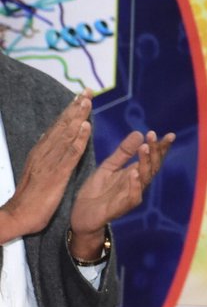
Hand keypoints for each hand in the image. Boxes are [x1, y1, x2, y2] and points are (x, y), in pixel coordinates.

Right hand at [0, 93, 91, 242]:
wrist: (19, 216)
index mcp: (41, 152)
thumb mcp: (41, 172)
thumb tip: (55, 144)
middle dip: (75, 108)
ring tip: (87, 102)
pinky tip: (86, 128)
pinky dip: (78, 140)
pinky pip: (70, 154)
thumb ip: (49, 158)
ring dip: (77, 117)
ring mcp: (50, 162)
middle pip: (61, 126)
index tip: (80, 97)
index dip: (69, 112)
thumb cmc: (32, 197)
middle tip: (87, 91)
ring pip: (66, 135)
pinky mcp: (56, 174)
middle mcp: (44, 153)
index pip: (57, 128)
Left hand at [68, 127, 175, 242]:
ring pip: (144, 179)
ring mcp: (131, 196)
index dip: (161, 148)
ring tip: (144, 148)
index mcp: (135, 174)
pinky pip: (133, 196)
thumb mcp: (108, 167)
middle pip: (152, 167)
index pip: (152, 159)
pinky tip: (134, 173)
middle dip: (155, 152)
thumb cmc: (96, 192)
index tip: (170, 135)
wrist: (82, 215)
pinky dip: (135, 185)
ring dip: (146, 164)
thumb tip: (139, 133)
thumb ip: (123, 152)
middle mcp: (137, 184)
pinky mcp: (122, 207)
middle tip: (153, 136)